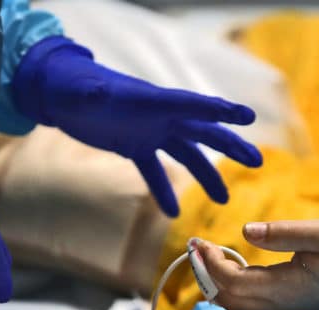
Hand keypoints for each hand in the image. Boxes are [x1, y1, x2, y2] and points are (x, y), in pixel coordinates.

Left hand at [12, 36, 261, 216]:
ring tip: (223, 200)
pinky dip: (163, 191)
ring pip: (187, 156)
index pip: (194, 105)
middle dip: (231, 146)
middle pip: (203, 132)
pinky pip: (154, 172)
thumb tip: (94, 95)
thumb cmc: (72, 87)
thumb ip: (92, 95)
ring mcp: (150, 131)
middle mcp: (160, 116)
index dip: (220, 111)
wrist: (61, 94)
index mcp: (155, 100)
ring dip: (206, 176)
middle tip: (257, 161)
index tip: (248, 117)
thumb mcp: (83, 91)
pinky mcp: (134, 146)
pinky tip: (172, 214)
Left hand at [194, 220, 318, 309]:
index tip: (197, 240)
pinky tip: (241, 274)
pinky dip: (237, 294)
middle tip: (196, 249)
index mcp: (286, 290)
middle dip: (206, 276)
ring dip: (220, 287)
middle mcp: (283, 309)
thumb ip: (284, 233)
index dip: (208, 263)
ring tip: (211, 261)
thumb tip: (244, 231)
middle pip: (228, 301)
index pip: (229, 282)